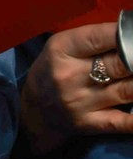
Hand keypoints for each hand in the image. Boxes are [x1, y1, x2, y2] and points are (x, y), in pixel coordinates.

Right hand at [21, 21, 132, 152]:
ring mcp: (80, 101)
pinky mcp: (90, 123)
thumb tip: (130, 36)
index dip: (126, 35)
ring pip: (128, 90)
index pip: (102, 37)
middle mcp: (70, 75)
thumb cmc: (53, 71)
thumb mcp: (62, 47)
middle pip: (121, 63)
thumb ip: (94, 41)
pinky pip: (122, 122)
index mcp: (61, 49)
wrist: (34, 110)